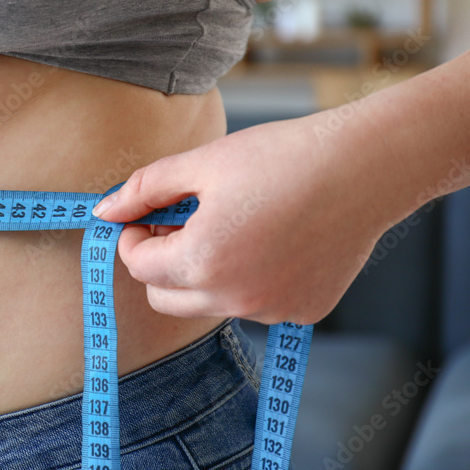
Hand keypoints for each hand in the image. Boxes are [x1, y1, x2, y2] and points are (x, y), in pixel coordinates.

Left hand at [92, 116, 389, 324]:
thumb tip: (103, 212)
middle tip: (181, 224)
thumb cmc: (283, 157)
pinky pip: (254, 304)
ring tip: (236, 226)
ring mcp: (270, 311)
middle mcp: (233, 298)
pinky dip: (250, 281)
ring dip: (205, 273)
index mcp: (201, 260)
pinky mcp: (301, 312)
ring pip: (208, 303)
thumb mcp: (202, 163)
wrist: (366, 166)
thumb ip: (144, 190)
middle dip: (160, 264)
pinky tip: (274, 241)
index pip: (137, 266)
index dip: (134, 237)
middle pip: (163, 298)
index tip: (147, 216)